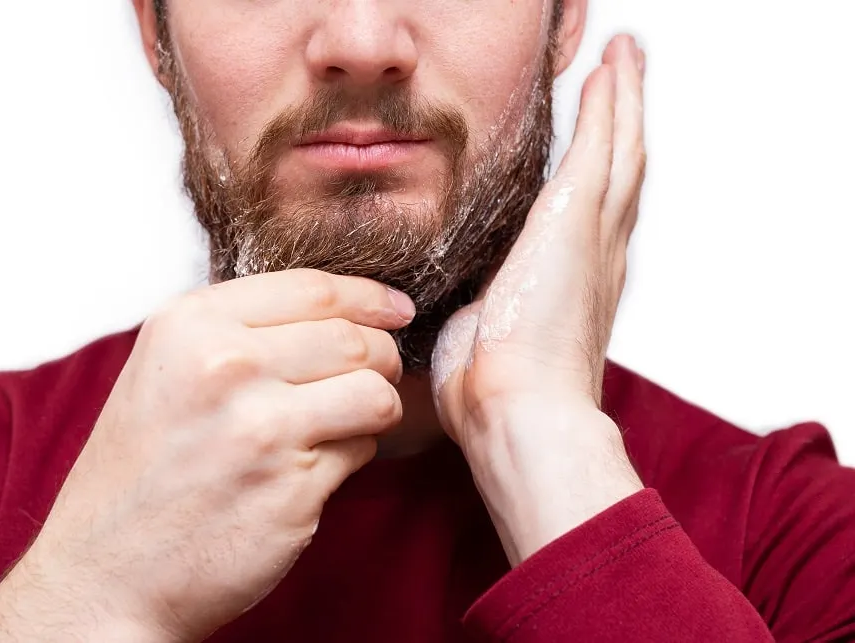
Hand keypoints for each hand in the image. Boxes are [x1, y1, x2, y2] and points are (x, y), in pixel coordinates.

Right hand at [0, 269, 413, 641]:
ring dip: (376, 407)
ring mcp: (261, 427)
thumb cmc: (141, 471)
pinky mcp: (292, 487)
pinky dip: (353, 454)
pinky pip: (362, 449)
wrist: (105, 572)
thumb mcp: (166, 369)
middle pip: (354, 339)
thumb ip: (242, 331)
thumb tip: (344, 312)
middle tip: (375, 376)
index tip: (395, 310)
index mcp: (190, 325)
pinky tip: (314, 467)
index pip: (314, 289)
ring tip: (346, 423)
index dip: (368, 297)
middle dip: (381, 358)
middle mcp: (225, 366)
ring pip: (374, 391)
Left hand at [432, 36, 646, 563]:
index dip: (601, 172)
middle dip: (623, 122)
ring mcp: (593, 237)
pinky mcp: (576, 219)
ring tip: (626, 61)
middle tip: (626, 78)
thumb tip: (463, 310)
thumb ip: (481, 311)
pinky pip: (601, 146)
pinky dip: (610, 105)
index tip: (599, 142)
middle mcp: (597, 258)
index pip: (594, 213)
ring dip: (624, 102)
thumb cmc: (494, 395)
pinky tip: (609, 72)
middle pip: (621, 172)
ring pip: (621, 152)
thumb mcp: (480, 338)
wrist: (517, 413)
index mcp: (574, 287)